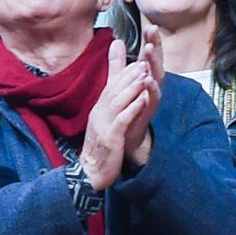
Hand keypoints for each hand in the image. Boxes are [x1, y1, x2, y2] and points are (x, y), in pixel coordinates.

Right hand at [78, 37, 156, 188]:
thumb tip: (114, 95)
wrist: (90, 172)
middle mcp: (99, 114)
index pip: (111, 86)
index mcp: (98, 110)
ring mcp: (104, 125)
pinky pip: (123, 119)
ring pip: (118, 101)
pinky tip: (143, 99)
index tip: (137, 62)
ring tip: (145, 76)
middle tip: (143, 62)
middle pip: (114, 89)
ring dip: (133, 87)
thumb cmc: (101, 149)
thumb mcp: (104, 125)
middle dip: (130, 75)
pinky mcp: (111, 137)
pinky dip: (133, 108)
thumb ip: (110, 108)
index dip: (124, 74)